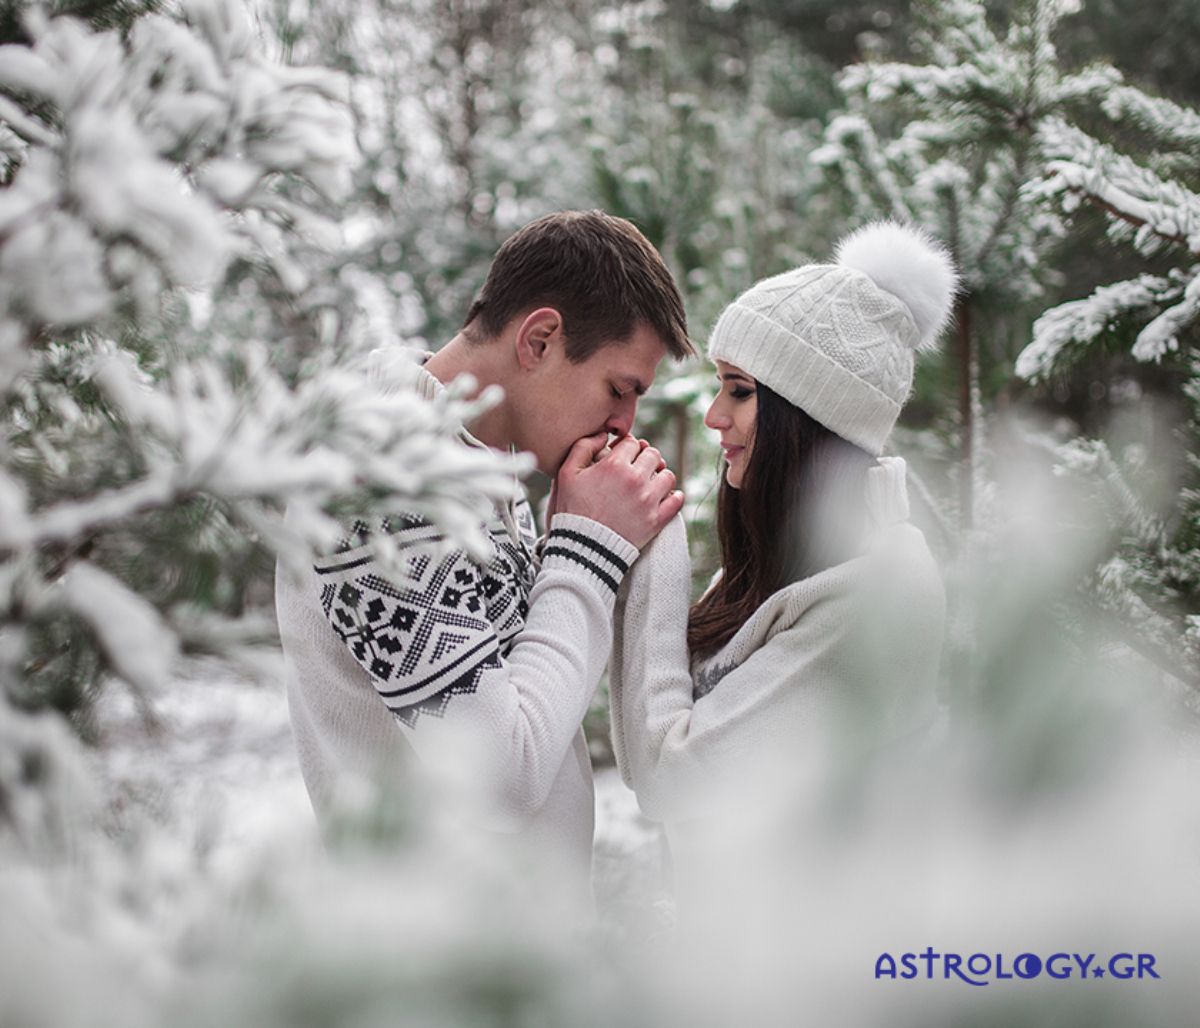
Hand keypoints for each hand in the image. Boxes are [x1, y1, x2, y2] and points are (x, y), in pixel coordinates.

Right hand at [554, 433, 683, 548]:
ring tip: (649, 484)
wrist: (583, 549)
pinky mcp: (656, 520)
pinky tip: (663, 497)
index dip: (627, 448)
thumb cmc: (573, 510)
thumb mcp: (566, 474)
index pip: (633, 443)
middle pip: (653, 455)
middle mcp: (635, 480)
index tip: (622, 457)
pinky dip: (674, 497)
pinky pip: (677, 500)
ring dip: (659, 476)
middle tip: (636, 469)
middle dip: (645, 459)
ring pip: (668, 475)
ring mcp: (648, 500)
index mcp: (614, 465)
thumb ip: (583, 447)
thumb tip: (602, 435)